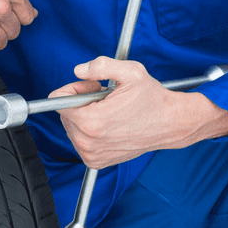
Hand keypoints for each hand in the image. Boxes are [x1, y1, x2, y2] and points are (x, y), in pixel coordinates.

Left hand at [47, 57, 210, 168]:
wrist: (170, 124)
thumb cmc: (152, 98)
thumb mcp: (130, 72)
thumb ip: (100, 66)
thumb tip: (79, 70)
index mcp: (91, 120)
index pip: (57, 101)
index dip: (73, 89)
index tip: (92, 86)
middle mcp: (87, 141)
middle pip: (64, 114)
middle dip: (80, 102)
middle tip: (104, 97)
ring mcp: (91, 154)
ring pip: (71, 128)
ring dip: (85, 117)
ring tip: (109, 111)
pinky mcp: (96, 161)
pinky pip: (80, 141)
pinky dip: (90, 131)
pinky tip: (110, 125)